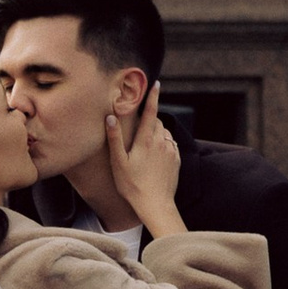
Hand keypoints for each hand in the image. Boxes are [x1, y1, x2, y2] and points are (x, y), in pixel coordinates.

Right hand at [104, 83, 184, 241]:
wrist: (155, 205)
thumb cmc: (132, 185)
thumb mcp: (118, 163)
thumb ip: (115, 139)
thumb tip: (110, 117)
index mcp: (146, 140)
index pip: (151, 112)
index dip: (152, 97)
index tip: (156, 84)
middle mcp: (162, 142)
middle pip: (157, 122)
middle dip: (150, 120)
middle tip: (139, 129)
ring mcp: (171, 151)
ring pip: (165, 134)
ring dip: (157, 134)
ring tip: (145, 148)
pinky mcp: (177, 160)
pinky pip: (171, 146)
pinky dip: (164, 145)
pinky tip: (155, 157)